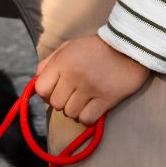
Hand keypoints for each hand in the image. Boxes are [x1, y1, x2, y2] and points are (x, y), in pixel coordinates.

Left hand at [34, 35, 150, 125]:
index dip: (45, 93)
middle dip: (62, 102)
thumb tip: (37, 81)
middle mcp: (73, 75)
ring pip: (70, 113)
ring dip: (75, 110)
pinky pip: (87, 119)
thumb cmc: (95, 48)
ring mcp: (90, 88)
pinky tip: (92, 108)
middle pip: (56, 104)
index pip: (41, 88)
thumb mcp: (68, 47)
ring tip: (83, 101)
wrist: (128, 47)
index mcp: (62, 61)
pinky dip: (87, 118)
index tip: (54, 91)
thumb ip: (50, 62)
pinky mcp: (106, 99)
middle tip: (72, 95)